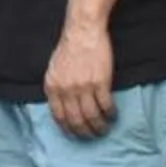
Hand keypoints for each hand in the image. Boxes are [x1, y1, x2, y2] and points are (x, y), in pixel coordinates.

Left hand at [44, 19, 115, 137]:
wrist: (83, 30)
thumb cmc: (69, 48)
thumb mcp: (54, 69)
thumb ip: (56, 87)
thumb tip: (61, 106)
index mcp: (53, 87)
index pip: (59, 116)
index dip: (68, 129)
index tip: (75, 134)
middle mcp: (66, 90)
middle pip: (76, 120)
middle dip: (85, 132)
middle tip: (93, 135)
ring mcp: (83, 87)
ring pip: (92, 116)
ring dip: (99, 126)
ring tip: (104, 129)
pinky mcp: (100, 83)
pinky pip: (106, 106)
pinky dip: (110, 114)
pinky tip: (112, 115)